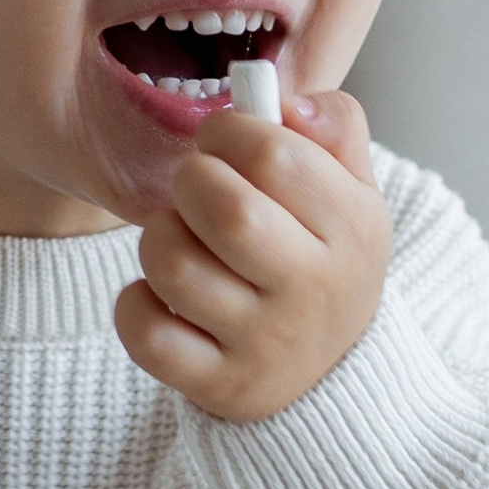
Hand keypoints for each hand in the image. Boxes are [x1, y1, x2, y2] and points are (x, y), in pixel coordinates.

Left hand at [115, 92, 391, 422]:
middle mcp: (314, 289)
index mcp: (352, 227)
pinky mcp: (221, 386)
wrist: (334, 375)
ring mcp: (266, 344)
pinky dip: (135, 305)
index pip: (273, 153)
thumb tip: (286, 102)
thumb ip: (333, 126)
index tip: (220, 141)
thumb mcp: (353, 189)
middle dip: (189, 181)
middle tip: (196, 190)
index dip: (226, 131)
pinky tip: (160, 297)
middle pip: (224, 208)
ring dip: (159, 239)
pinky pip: (146, 334)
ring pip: (173, 265)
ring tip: (182, 243)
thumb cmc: (324, 258)